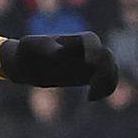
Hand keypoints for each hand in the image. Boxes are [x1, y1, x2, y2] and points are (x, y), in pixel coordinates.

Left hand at [0, 32, 117, 100]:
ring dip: (107, 82)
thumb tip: (59, 53)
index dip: (93, 50)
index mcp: (73, 39)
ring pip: (110, 70)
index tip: (90, 63)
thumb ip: (45, 48)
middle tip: (93, 87)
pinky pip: (105, 82)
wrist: (27, 65)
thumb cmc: (27, 52)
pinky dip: (105, 89)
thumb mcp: (30, 46)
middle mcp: (86, 49)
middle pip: (106, 56)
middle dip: (105, 70)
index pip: (91, 41)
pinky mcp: (89, 76)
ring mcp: (90, 63)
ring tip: (92, 96)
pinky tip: (91, 98)